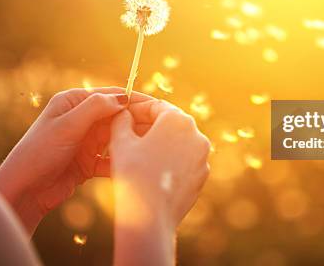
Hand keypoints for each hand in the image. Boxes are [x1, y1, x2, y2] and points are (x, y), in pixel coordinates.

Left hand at [0, 87, 151, 233]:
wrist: (24, 191)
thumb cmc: (39, 153)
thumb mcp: (67, 126)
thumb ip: (95, 108)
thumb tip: (124, 97)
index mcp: (73, 102)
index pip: (111, 95)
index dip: (134, 99)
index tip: (156, 106)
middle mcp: (81, 119)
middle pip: (117, 117)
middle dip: (136, 123)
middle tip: (159, 130)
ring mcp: (85, 141)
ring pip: (116, 138)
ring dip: (130, 143)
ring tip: (149, 148)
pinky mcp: (88, 163)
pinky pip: (111, 159)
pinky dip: (120, 162)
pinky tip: (132, 166)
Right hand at [110, 100, 210, 265]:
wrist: (150, 216)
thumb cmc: (134, 173)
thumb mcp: (121, 141)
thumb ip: (122, 120)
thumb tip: (124, 113)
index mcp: (178, 119)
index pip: (155, 106)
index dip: (136, 109)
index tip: (122, 114)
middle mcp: (196, 134)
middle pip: (168, 123)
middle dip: (147, 126)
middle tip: (125, 132)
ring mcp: (202, 156)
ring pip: (176, 143)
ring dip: (157, 143)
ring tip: (135, 152)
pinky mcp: (201, 176)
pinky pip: (182, 161)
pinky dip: (168, 160)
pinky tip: (149, 169)